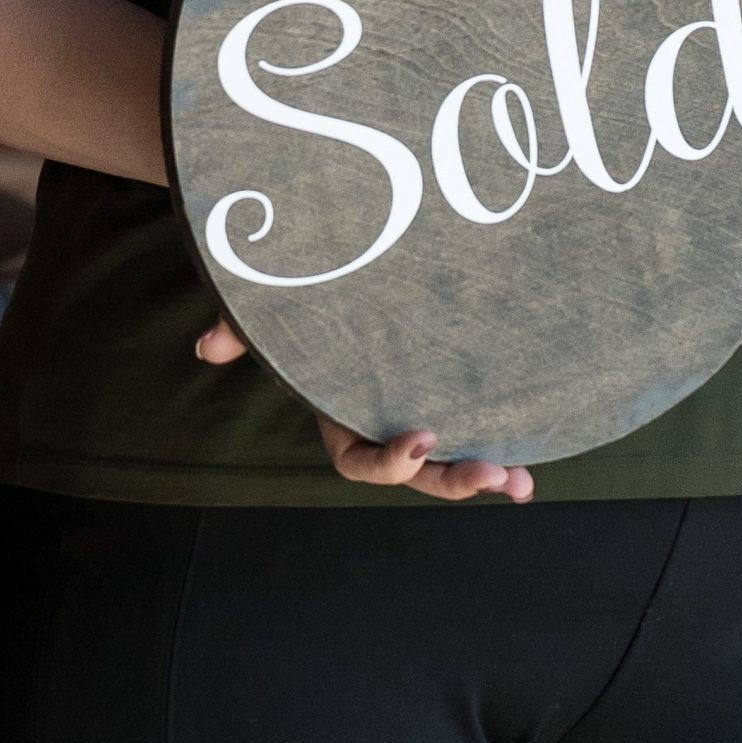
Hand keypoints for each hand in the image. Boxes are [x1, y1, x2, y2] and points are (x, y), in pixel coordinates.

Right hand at [194, 316, 534, 502]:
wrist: (341, 259)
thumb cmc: (301, 289)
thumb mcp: (268, 307)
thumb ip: (242, 327)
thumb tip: (209, 346)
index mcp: (339, 412)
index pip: (358, 459)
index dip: (389, 460)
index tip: (423, 437)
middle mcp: (381, 420)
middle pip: (416, 471)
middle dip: (453, 480)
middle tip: (491, 474)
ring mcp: (418, 406)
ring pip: (451, 459)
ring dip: (486, 474)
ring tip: (520, 484)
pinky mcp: (452, 388)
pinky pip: (476, 427)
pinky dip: (503, 447)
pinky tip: (532, 469)